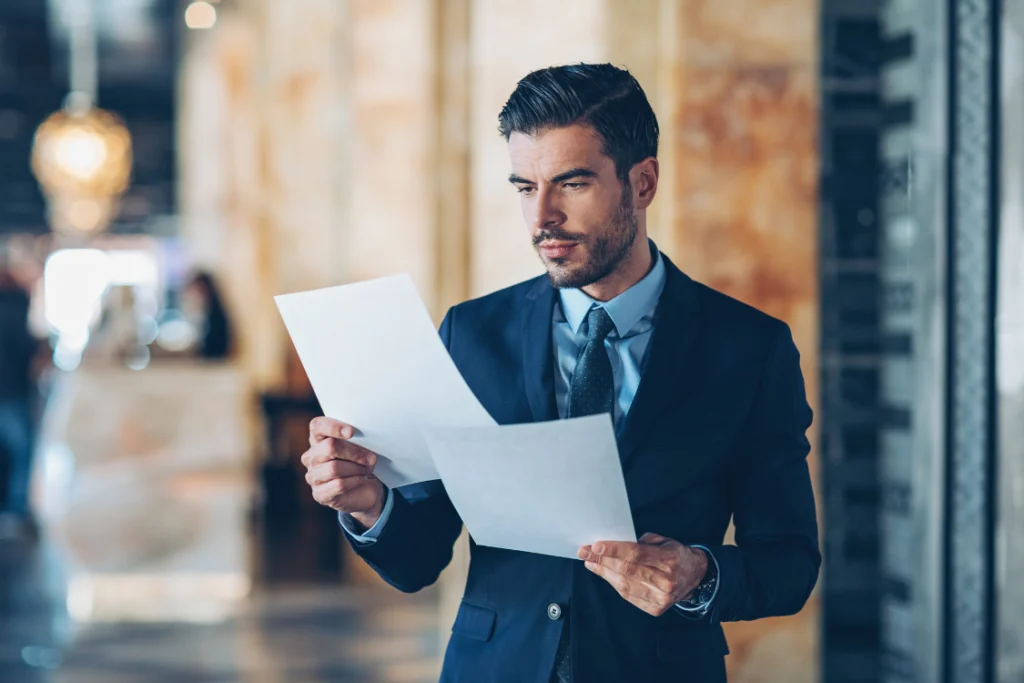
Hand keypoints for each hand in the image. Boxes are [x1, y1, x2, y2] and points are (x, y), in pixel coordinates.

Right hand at [301, 417, 385, 528]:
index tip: (352, 432)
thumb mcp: (360, 447)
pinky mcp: (319, 494)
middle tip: (372, 457)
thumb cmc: (360, 462)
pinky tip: (362, 479)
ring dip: (357, 468)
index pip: (317, 426)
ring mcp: (313, 476)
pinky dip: (355, 481)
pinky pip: (338, 485)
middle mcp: (311, 457)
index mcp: (318, 439)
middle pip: (329, 447)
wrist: (365, 489)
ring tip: (368, 469)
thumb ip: (357, 438)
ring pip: (334, 468)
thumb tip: (365, 438)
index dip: (333, 427)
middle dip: (354, 452)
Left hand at [578, 532, 707, 615]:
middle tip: (585, 552)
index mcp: (669, 560)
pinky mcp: (656, 609)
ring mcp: (661, 598)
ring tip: (590, 563)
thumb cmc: (676, 555)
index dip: (613, 550)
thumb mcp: (664, 541)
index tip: (595, 546)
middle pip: (627, 570)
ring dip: (604, 573)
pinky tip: (605, 574)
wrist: (696, 577)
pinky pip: (628, 596)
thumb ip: (641, 542)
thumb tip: (614, 544)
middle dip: (602, 561)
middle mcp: (666, 581)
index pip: (635, 554)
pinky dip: (614, 584)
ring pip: (625, 585)